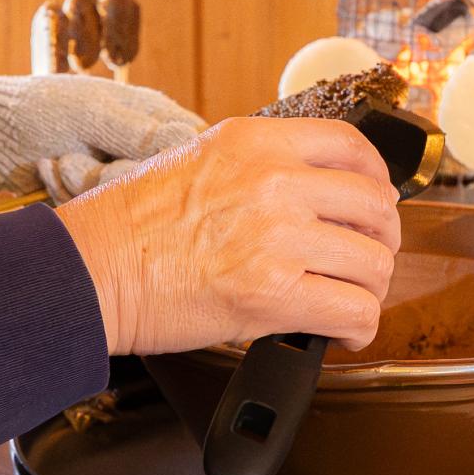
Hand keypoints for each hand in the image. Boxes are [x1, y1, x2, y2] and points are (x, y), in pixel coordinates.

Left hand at [0, 73, 203, 200]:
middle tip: (71, 160)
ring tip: (56, 161)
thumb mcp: (90, 114)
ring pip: (128, 203)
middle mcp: (147, 150)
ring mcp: (121, 178)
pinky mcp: (97, 202)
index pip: (193, 149)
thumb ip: (140, 130)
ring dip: (83, 186)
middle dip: (112, 178)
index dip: (176, 166)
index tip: (139, 170)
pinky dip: (69, 196)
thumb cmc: (41, 109)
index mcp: (157, 117)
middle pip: (160, 184)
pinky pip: (99, 213)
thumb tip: (190, 143)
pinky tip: (48, 173)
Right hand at [56, 117, 401, 356]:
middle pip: (374, 207)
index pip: (351, 147)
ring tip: (349, 299)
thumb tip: (306, 191)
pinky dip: (358, 327)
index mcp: (256, 142)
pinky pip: (353, 311)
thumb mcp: (197, 159)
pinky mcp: (273, 295)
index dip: (377, 179)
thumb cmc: (130, 224)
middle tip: (366, 259)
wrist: (92, 270)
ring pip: (373, 263)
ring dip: (370, 287)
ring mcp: (277, 238)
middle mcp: (274, 182)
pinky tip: (343, 331)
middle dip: (380, 240)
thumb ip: (256, 166)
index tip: (375, 201)